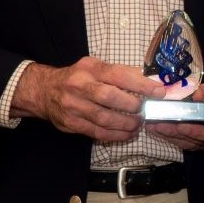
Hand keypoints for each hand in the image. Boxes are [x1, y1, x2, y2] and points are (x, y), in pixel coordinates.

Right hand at [11, 57, 165, 142]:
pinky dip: (115, 135)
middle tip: (145, 110)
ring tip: (139, 124)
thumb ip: (120, 73)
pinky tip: (127, 134)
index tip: (159, 91)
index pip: (119, 75)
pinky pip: (96, 132)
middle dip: (132, 106)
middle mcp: (80, 86)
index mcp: (90, 68)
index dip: (141, 85)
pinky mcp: (71, 123)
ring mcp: (74, 106)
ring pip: (104, 118)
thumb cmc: (77, 77)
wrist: (44, 91)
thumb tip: (150, 81)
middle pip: (110, 97)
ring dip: (126, 124)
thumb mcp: (95, 66)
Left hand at [146, 75, 203, 152]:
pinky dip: (175, 134)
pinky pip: (190, 140)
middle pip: (197, 141)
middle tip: (155, 123)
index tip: (176, 124)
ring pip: (190, 143)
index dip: (194, 131)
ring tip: (152, 125)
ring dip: (171, 135)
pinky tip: (161, 127)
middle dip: (174, 132)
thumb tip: (192, 93)